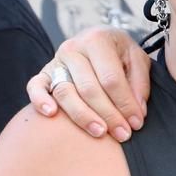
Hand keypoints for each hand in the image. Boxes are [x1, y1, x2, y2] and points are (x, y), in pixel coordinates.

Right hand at [27, 26, 152, 141]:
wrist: (99, 41)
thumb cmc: (120, 53)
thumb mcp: (137, 59)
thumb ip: (139, 84)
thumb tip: (137, 112)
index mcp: (98, 40)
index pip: (111, 78)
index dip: (125, 103)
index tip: (136, 123)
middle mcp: (73, 49)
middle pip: (89, 88)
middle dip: (108, 114)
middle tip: (123, 134)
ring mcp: (56, 61)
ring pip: (65, 92)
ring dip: (83, 116)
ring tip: (100, 132)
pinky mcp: (44, 73)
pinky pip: (35, 86)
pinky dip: (40, 100)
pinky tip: (51, 114)